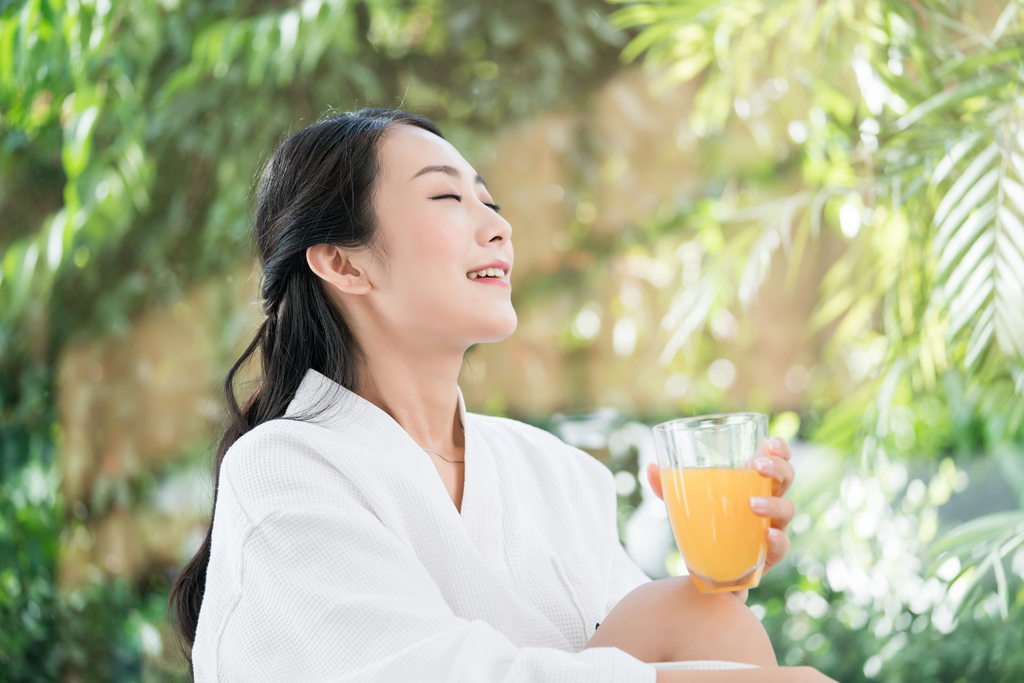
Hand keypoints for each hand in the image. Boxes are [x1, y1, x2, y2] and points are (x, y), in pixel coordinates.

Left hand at [645, 436, 794, 576]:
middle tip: (757, 466)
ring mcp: (773, 526)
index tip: (769, 442)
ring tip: (752, 503)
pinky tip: (766, 534)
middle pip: (787, 478)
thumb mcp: (685, 504)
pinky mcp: (770, 553)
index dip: (780, 448)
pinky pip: (782, 545)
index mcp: (754, 482)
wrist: (708, 569)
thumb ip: (667, 486)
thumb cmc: (704, 525)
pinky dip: (777, 539)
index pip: (778, 458)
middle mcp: (770, 501)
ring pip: (787, 509)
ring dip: (773, 503)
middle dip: (777, 468)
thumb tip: (650, 467)